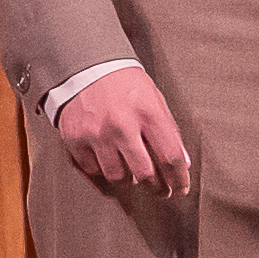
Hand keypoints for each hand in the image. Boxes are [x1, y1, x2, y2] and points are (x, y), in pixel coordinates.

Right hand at [53, 63, 194, 196]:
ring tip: (133, 173)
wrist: (86, 66)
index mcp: (147, 112)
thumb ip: (168, 130)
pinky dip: (102, 170)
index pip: (170, 156)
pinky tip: (109, 161)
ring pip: (117, 176)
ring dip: (128, 179)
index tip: (181, 188)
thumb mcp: (154, 99)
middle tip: (160, 191)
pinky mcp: (76, 139)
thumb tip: (182, 162)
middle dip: (157, 188)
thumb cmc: (124, 82)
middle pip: (145, 174)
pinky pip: (92, 170)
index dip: (179, 179)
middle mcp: (122, 125)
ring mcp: (97, 134)